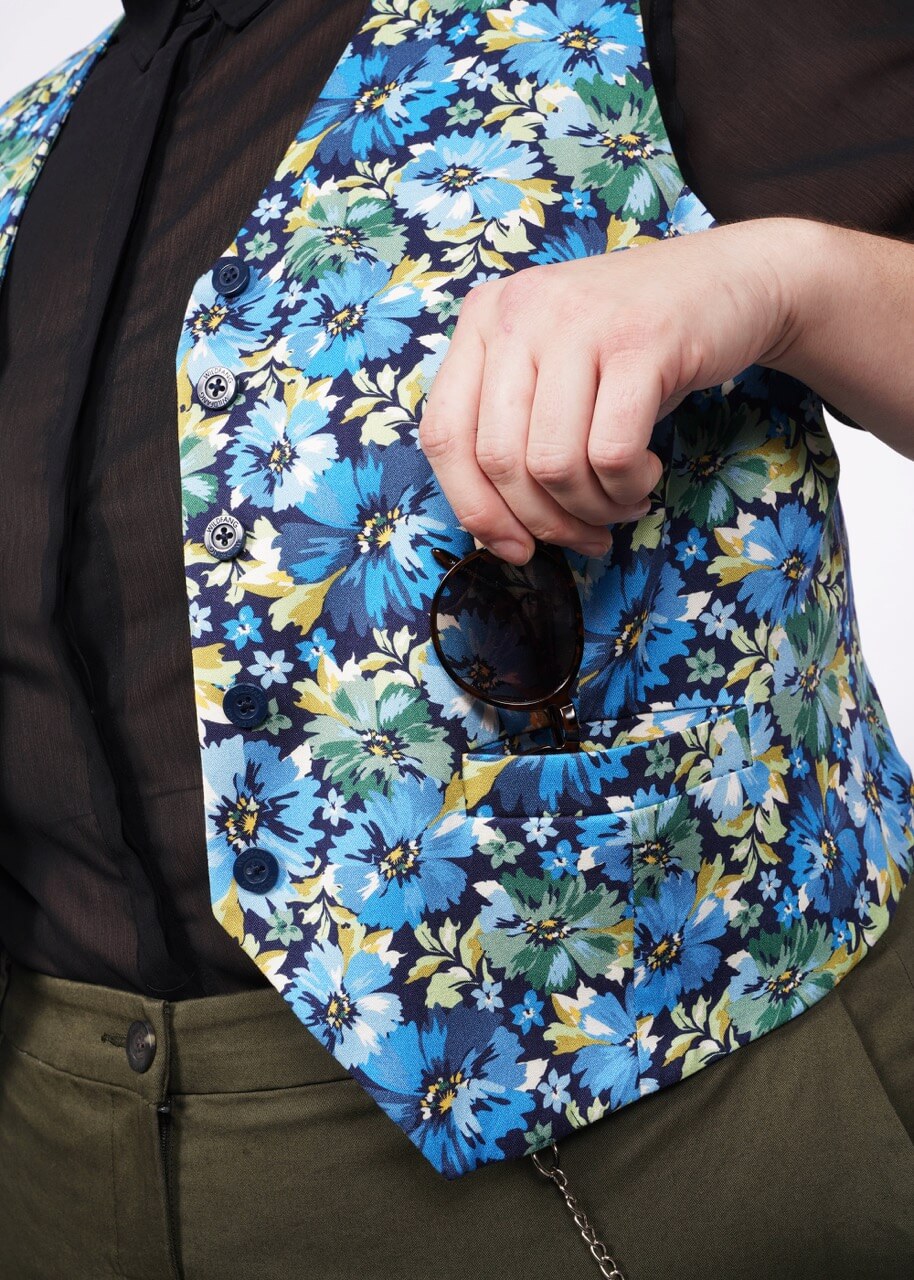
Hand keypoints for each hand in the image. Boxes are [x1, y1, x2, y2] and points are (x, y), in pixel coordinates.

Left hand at [418, 216, 813, 563]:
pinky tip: (646, 473)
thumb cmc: (633, 350)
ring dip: (591, 508)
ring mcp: (578, 321)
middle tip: (586, 535)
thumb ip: (513, 433)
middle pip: (497, 460)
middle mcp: (519, 312)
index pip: (443, 434)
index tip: (514, 548)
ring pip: (552, 464)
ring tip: (622, 502)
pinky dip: (626, 486)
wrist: (732, 283)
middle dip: (543, 521)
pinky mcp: (640, 341)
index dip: (474, 508)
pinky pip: (611, 454)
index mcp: (484, 318)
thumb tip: (496, 536)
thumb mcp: (556, 373)